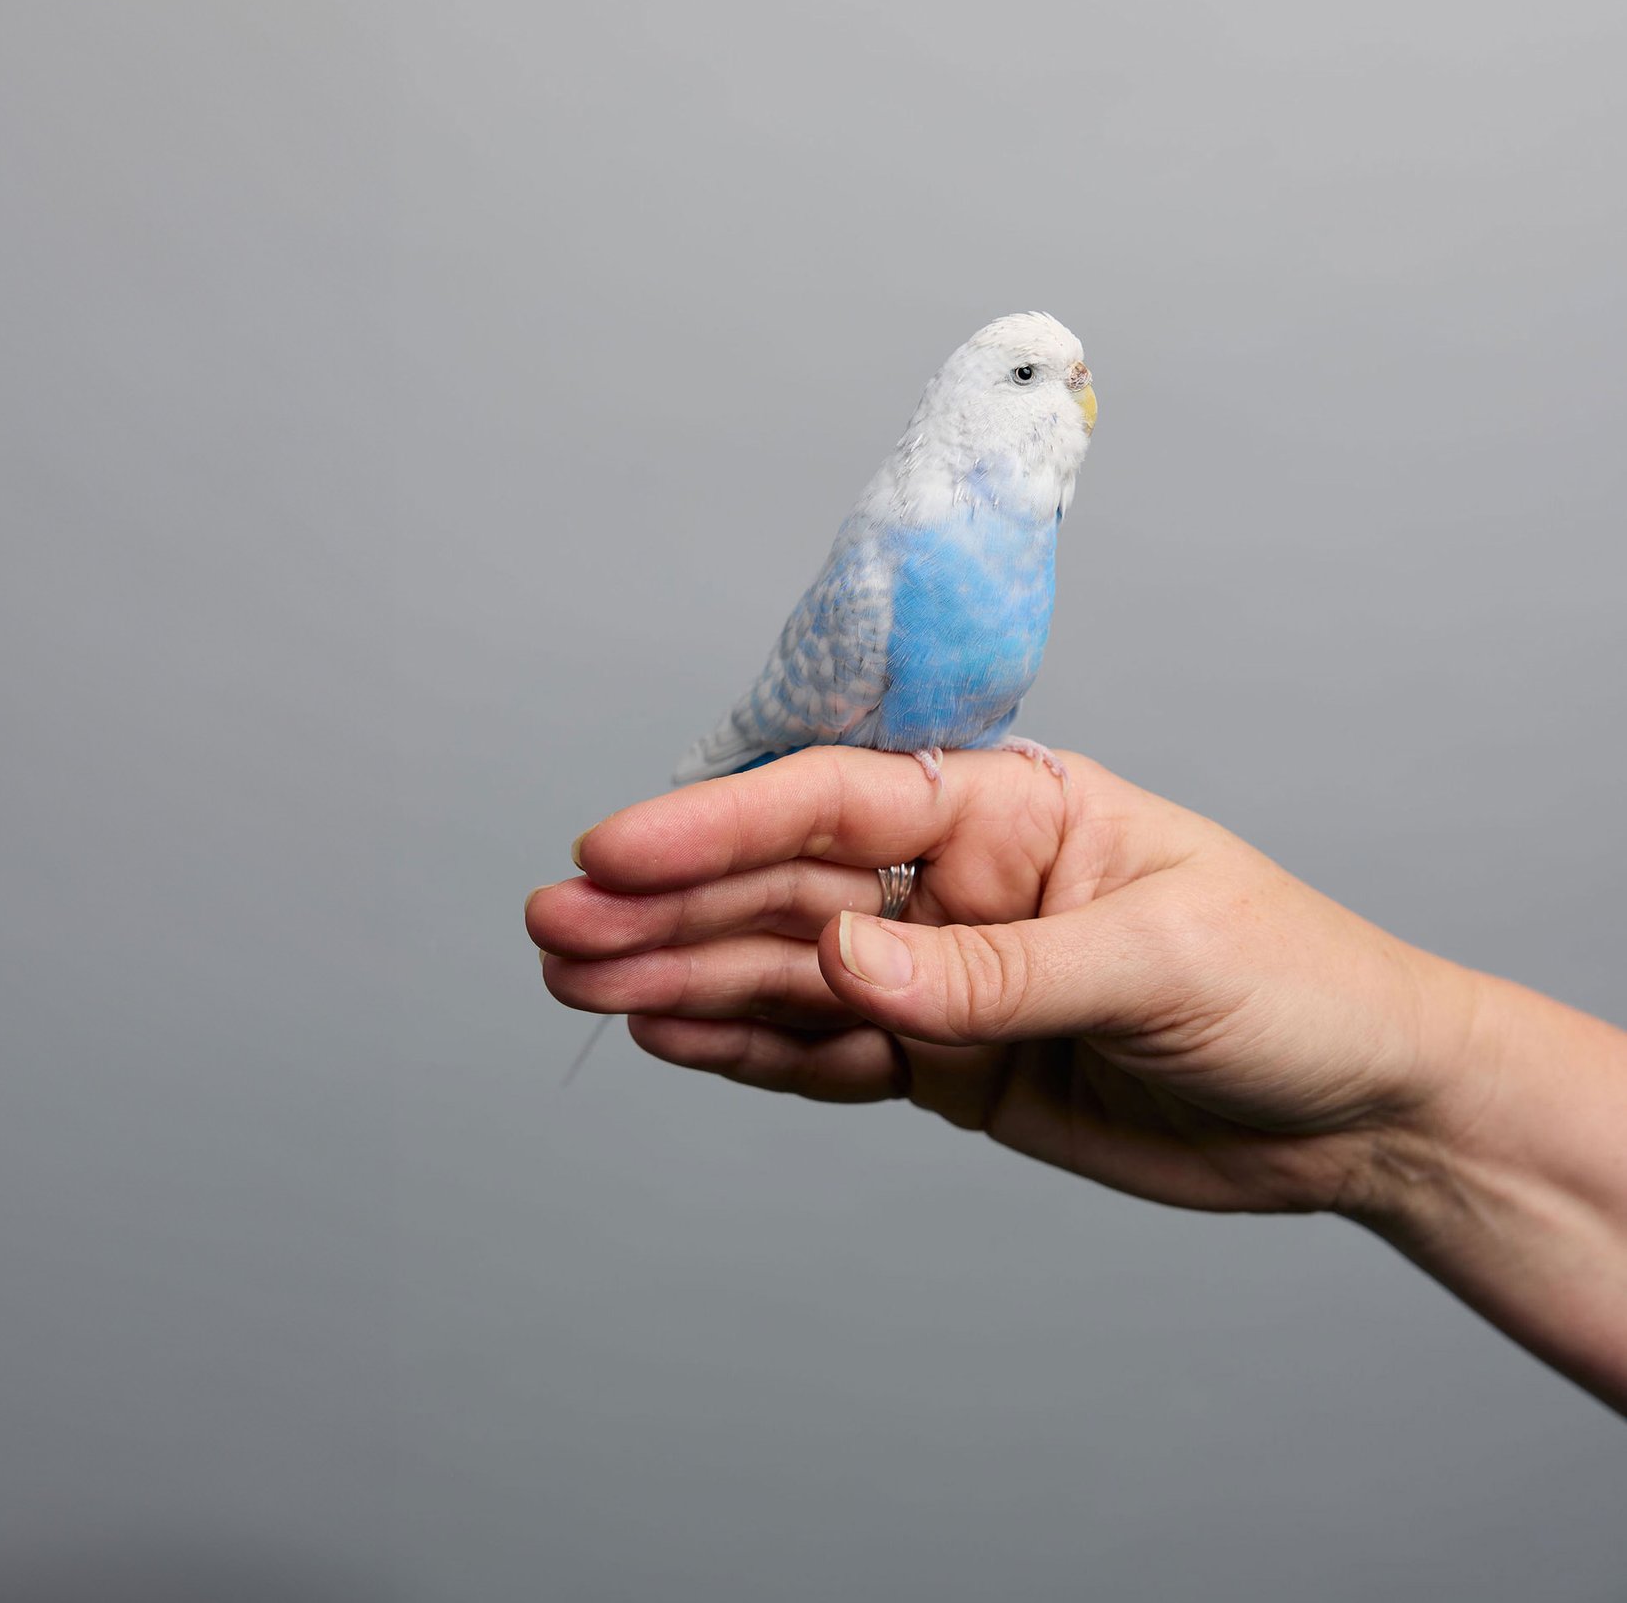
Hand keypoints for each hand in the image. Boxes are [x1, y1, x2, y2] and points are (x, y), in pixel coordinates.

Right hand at [527, 747, 1482, 1218]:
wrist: (1366, 1115)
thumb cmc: (1296, 991)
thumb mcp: (1162, 964)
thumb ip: (994, 969)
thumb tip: (844, 965)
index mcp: (1009, 808)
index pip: (837, 801)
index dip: (717, 821)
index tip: (613, 848)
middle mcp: (956, 880)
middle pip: (783, 886)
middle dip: (665, 905)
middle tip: (552, 929)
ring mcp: (941, 973)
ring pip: (784, 969)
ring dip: (677, 974)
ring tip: (572, 983)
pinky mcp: (944, 1062)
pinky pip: (823, 1051)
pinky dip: (744, 1048)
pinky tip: (662, 1033)